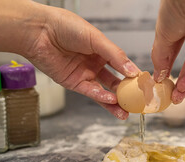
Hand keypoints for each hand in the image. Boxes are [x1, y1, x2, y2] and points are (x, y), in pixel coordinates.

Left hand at [0, 0, 140, 119]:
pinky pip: (91, 92)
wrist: (39, 31)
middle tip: (137, 102)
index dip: (133, 75)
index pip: (122, 65)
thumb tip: (132, 71)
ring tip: (127, 112)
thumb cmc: (66, 27)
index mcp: (102, 50)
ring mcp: (85, 74)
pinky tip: (112, 101)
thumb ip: (115, 55)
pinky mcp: (74, 83)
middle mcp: (95, 64)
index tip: (144, 84)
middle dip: (126, 93)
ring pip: (104, 91)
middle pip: (115, 81)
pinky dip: (101, 98)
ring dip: (115, 102)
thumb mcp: (96, 38)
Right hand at [152, 0, 184, 103]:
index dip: (167, 69)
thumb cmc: (175, 6)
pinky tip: (184, 86)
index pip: (174, 53)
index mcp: (182, 26)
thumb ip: (161, 58)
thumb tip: (157, 76)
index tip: (160, 83)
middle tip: (171, 96)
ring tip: (176, 96)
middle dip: (179, 81)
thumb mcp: (163, 37)